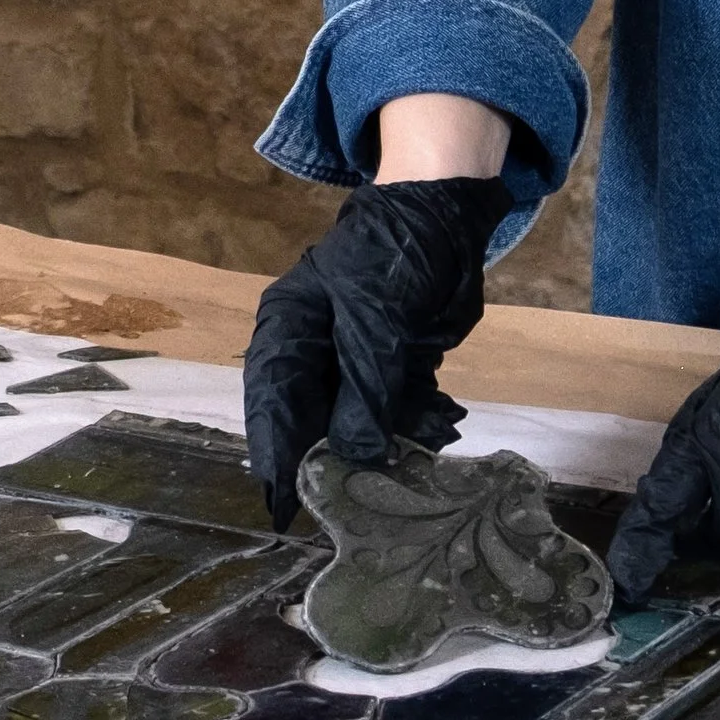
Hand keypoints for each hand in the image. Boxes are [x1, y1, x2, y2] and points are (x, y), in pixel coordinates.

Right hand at [242, 175, 512, 531]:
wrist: (445, 209)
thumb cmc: (396, 251)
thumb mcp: (376, 319)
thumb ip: (364, 388)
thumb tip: (354, 455)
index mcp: (289, 329)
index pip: (273, 402)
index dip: (277, 457)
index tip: (283, 510)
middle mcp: (313, 352)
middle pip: (314, 420)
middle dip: (338, 461)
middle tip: (360, 504)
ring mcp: (353, 360)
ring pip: (359, 421)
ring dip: (389, 445)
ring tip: (416, 459)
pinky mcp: (393, 365)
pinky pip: (398, 409)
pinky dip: (419, 422)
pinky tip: (441, 423)